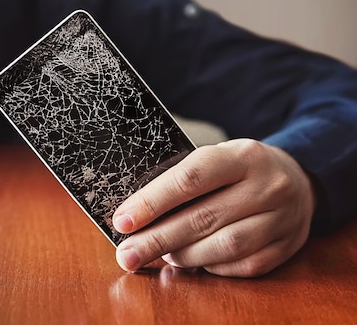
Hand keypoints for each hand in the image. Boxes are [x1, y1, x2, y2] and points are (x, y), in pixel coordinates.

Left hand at [113, 139, 315, 276]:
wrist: (299, 180)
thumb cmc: (240, 169)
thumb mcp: (217, 157)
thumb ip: (183, 179)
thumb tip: (135, 213)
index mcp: (243, 155)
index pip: (191, 178)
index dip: (152, 202)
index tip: (123, 221)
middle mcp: (267, 185)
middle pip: (203, 218)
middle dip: (157, 239)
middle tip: (127, 254)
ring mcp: (281, 219)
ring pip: (224, 246)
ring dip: (183, 255)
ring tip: (159, 255)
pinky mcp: (286, 247)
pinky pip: (242, 265)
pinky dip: (212, 266)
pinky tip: (194, 261)